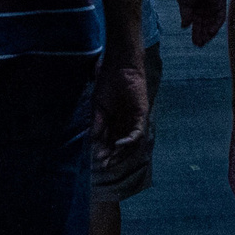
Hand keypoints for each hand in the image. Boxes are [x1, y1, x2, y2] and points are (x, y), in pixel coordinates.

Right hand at [93, 54, 150, 169]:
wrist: (118, 69)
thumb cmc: (107, 85)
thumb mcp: (98, 109)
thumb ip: (97, 125)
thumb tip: (93, 143)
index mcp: (114, 123)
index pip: (110, 143)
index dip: (104, 153)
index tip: (96, 162)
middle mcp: (125, 125)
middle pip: (121, 147)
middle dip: (113, 157)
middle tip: (104, 165)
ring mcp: (134, 121)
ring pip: (131, 143)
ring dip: (121, 153)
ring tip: (111, 159)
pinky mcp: (141, 115)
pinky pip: (137, 133)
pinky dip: (129, 140)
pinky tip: (119, 144)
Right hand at [176, 0, 227, 47]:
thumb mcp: (184, 3)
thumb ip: (186, 15)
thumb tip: (184, 27)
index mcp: (196, 11)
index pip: (197, 25)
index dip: (196, 34)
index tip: (194, 43)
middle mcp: (205, 11)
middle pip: (205, 26)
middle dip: (202, 36)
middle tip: (199, 45)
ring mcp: (213, 8)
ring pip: (212, 24)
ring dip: (209, 33)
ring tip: (204, 41)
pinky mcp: (220, 4)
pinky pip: (220, 17)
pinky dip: (216, 25)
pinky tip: (211, 32)